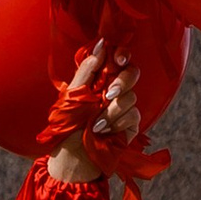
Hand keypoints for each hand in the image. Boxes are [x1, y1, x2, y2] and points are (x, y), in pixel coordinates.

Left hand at [47, 40, 140, 187]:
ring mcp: (124, 106)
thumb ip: (87, 69)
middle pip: (132, 73)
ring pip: (131, 96)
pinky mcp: (131, 124)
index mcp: (99, 79)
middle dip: (122, 82)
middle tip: (108, 94)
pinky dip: (116, 122)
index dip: (122, 54)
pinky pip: (133, 115)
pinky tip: (102, 131)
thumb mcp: (72, 94)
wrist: (72, 155)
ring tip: (94, 124)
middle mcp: (114, 89)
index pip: (118, 59)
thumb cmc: (68, 125)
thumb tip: (101, 44)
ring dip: (111, 111)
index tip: (118, 58)